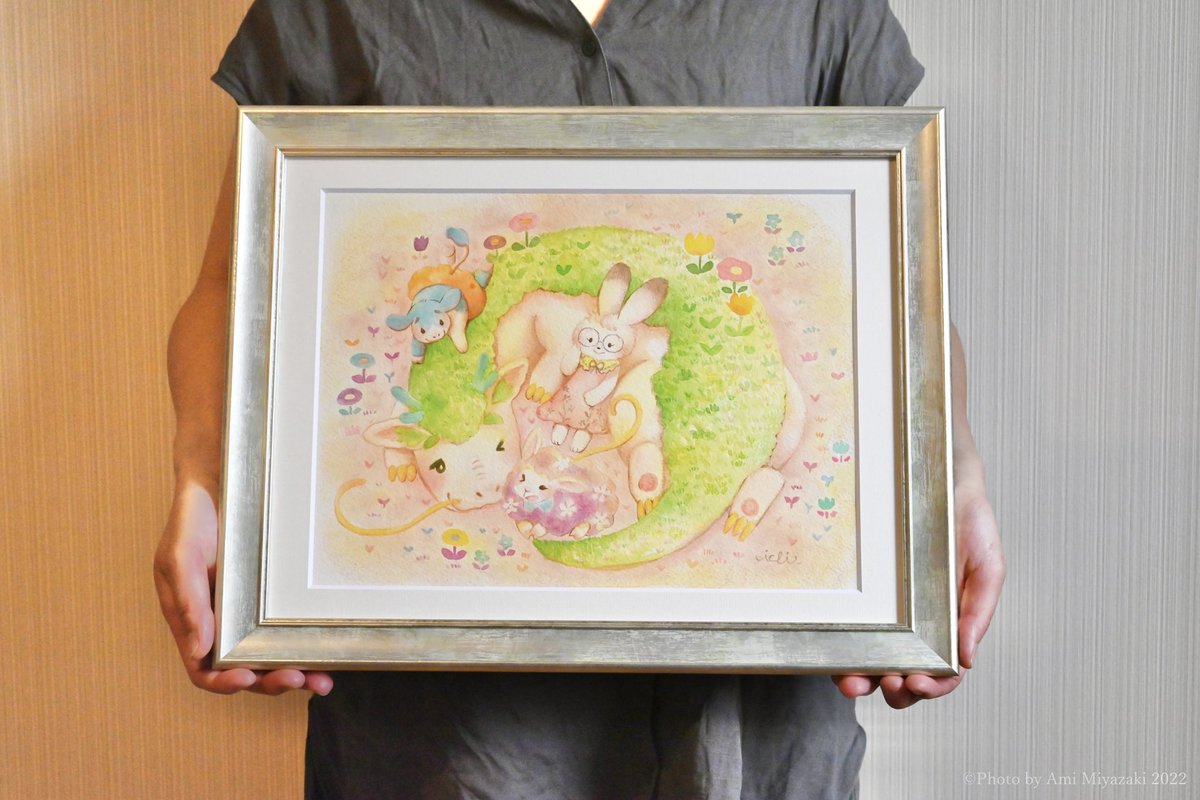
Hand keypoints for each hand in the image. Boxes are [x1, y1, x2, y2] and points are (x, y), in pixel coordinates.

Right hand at [154, 480, 333, 695]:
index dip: (224, 682)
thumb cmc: (191, 520)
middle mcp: (222, 625)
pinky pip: (288, 628)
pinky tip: (327, 651)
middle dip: (270, 682)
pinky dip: (305, 645)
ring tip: (322, 681)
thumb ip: (187, 601)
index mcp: (193, 622)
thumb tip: (199, 650)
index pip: (203, 669)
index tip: (247, 678)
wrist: (219, 482)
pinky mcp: (273, 599)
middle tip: (299, 680)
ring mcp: (249, 614)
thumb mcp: (180, 556)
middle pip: (244, 670)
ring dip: (295, 673)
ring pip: (270, 656)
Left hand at [833, 325, 1004, 707]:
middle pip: (901, 668)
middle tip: (875, 686)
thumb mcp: (985, 557)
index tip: (915, 683)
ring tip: (850, 681)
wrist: (932, 458)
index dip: (930, 686)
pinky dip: (842, 642)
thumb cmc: (963, 509)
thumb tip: (965, 658)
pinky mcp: (857, 583)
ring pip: (871, 652)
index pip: (942, 668)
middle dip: (889, 688)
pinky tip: (833, 648)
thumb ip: (979, 606)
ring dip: (861, 675)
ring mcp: (884, 602)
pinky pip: (848, 620)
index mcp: (947, 616)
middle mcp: (913, 616)